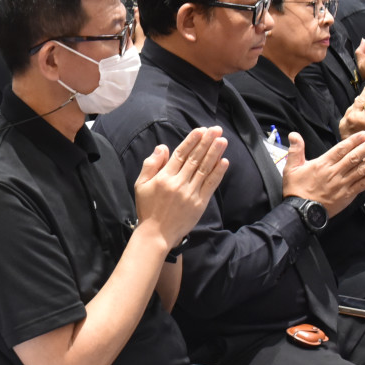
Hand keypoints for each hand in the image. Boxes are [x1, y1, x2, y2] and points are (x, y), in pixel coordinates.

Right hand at [132, 126, 228, 249]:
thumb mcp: (141, 184)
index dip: (191, 141)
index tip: (200, 130)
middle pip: (195, 158)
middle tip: (216, 129)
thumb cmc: (147, 208)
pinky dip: (217, 173)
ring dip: (214, 153)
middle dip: (206, 142)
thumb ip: (151, 165)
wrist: (156, 234)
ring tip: (222, 140)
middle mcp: (178, 183)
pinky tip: (224, 161)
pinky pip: (210, 185)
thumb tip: (162, 147)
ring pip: (204, 169)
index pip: (180, 154)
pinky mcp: (199, 203)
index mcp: (164, 177)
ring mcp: (190, 193)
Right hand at [280, 131, 364, 216]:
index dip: (353, 141)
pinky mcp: (347, 195)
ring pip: (361, 170)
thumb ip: (295, 150)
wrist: (301, 211)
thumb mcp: (291, 167)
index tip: (364, 134)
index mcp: (322, 164)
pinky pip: (362, 185)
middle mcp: (335, 173)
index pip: (340, 150)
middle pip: (354, 158)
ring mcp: (342, 184)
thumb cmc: (296, 189)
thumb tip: (294, 135)